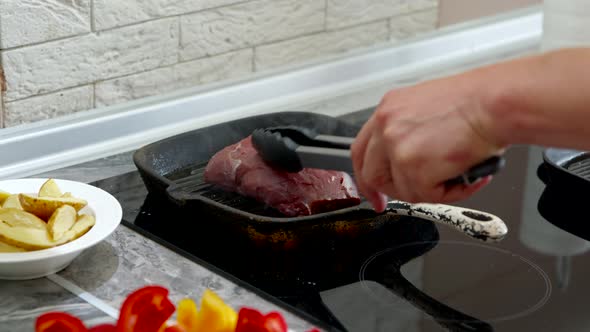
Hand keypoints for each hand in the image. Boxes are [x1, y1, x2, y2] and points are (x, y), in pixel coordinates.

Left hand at [351, 73, 504, 211]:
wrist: (497, 102)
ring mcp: (397, 147)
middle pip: (371, 173)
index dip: (366, 174)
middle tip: (414, 195)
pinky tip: (468, 177)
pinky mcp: (414, 167)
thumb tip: (408, 159)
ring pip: (404, 190)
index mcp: (389, 109)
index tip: (374, 191)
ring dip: (434, 190)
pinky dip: (451, 193)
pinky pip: (427, 196)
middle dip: (391, 192)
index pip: (362, 149)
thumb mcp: (429, 107)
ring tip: (460, 175)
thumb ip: (409, 132)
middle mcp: (386, 125)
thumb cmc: (478, 102)